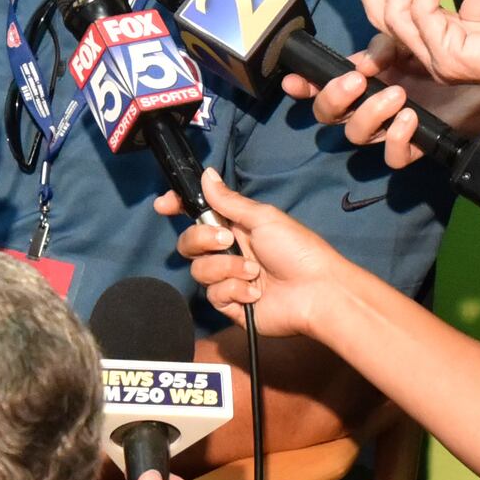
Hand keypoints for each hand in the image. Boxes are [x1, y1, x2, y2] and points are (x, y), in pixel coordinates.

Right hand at [156, 168, 362, 343]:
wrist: (316, 292)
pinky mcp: (231, 305)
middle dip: (202, 239)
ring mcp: (229, 279)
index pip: (198, 215)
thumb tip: (207, 174)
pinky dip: (235, 291)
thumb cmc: (298, 251)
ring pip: (199, 270)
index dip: (178, 208)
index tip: (163, 205)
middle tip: (227, 240)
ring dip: (226, 268)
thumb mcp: (263, 218)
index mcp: (236, 227)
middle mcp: (229, 252)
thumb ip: (229, 201)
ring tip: (254, 272)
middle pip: (189, 242)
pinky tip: (256, 293)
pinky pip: (213, 295)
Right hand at [284, 38, 431, 170]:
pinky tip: (410, 119)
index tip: (294, 81)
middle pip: (330, 116)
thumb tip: (364, 64)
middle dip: (334, 98)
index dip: (303, 86)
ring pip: (357, 136)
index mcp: (361, 80)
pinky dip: (396, 140)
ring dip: (370, 113)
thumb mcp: (408, 37)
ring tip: (398, 95)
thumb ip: (382, 45)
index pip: (321, 86)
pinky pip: (392, 158)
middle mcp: (369, 107)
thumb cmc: (443, 55)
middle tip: (357, 81)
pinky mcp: (414, 146)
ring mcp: (389, 129)